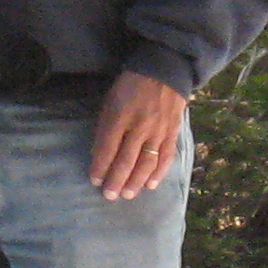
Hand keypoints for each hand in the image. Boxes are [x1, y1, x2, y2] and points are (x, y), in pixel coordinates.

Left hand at [90, 70, 186, 199]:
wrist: (163, 70)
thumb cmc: (131, 85)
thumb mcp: (111, 100)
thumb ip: (105, 127)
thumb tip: (99, 155)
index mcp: (120, 116)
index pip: (107, 148)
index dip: (100, 167)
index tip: (95, 181)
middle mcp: (140, 126)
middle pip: (126, 160)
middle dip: (116, 181)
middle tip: (109, 196)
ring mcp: (158, 130)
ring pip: (147, 163)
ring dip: (136, 182)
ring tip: (127, 195)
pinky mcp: (172, 132)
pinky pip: (166, 157)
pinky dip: (158, 173)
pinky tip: (150, 184)